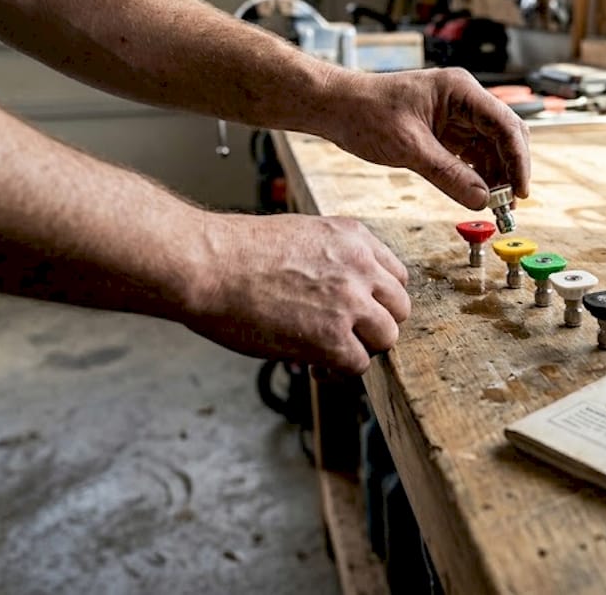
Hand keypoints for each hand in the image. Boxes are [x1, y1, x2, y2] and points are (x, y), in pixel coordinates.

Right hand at [182, 213, 409, 374]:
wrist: (206, 266)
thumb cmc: (235, 252)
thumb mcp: (300, 235)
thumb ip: (331, 258)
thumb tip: (337, 291)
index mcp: (353, 237)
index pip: (395, 275)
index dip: (377, 298)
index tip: (360, 310)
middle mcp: (360, 267)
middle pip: (399, 308)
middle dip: (375, 324)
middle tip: (346, 334)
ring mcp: (350, 303)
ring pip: (386, 338)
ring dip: (360, 348)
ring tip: (328, 351)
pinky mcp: (332, 339)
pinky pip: (358, 365)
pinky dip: (337, 370)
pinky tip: (312, 364)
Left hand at [325, 67, 530, 209]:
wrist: (338, 108)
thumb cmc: (366, 112)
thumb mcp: (409, 147)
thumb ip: (448, 174)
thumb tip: (482, 199)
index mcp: (460, 90)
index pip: (505, 124)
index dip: (518, 159)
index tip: (520, 189)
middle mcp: (464, 100)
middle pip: (505, 136)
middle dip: (511, 169)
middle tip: (509, 204)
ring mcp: (457, 116)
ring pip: (492, 148)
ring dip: (496, 176)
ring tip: (495, 205)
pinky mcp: (447, 133)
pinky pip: (473, 155)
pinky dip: (478, 176)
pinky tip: (478, 194)